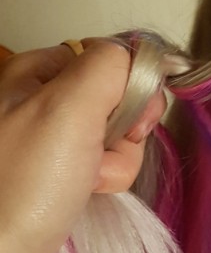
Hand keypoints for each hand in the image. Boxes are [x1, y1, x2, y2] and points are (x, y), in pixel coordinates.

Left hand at [0, 39, 166, 252]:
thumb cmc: (26, 185)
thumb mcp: (68, 109)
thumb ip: (108, 68)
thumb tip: (142, 56)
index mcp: (36, 71)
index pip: (111, 60)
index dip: (133, 88)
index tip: (133, 120)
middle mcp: (41, 100)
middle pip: (118, 100)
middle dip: (123, 132)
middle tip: (101, 154)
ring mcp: (50, 140)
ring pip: (115, 136)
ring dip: (115, 163)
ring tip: (87, 184)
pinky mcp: (57, 175)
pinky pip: (102, 164)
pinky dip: (104, 182)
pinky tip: (84, 196)